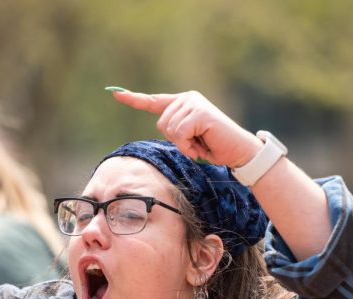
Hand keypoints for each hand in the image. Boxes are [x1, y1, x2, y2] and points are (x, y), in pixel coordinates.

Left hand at [110, 90, 262, 168]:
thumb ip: (174, 130)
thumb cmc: (213, 147)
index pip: (154, 101)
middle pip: (160, 124)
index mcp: (182, 103)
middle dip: (176, 141)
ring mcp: (193, 103)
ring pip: (170, 129)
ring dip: (184, 144)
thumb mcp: (188, 139)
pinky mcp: (200, 112)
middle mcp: (187, 98)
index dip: (134, 99)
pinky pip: (180, 133)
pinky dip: (189, 145)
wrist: (238, 152)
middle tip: (196, 143)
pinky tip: (202, 145)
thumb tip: (163, 125)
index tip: (115, 93)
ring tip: (200, 143)